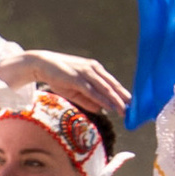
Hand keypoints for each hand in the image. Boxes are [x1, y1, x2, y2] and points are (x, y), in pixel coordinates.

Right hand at [0, 48, 129, 118]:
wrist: (42, 64)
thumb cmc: (59, 76)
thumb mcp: (75, 91)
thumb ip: (88, 100)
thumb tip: (101, 110)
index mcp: (95, 70)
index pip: (112, 83)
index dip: (122, 94)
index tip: (130, 105)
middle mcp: (94, 69)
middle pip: (112, 86)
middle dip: (122, 99)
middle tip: (131, 110)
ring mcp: (86, 73)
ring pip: (105, 89)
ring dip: (116, 100)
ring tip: (124, 111)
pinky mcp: (78, 78)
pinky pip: (93, 91)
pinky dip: (103, 99)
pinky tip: (110, 106)